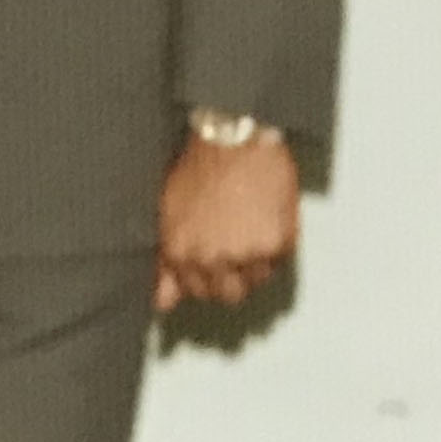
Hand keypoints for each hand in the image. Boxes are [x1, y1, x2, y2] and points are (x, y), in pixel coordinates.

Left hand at [156, 130, 298, 311]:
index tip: (211, 264)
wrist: (234, 138)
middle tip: (234, 244)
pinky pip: (278, 264)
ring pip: (254, 282)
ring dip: (254, 263)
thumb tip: (162, 303)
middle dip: (230, 275)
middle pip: (225, 294)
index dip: (204, 277)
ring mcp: (244, 254)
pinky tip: (264, 220)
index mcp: (180, 252)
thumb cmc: (200, 167)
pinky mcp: (275, 245)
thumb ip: (166, 263)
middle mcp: (211, 259)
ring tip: (249, 227)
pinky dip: (275, 247)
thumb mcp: (169, 214)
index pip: (193, 292)